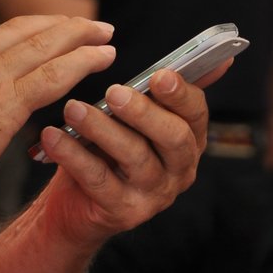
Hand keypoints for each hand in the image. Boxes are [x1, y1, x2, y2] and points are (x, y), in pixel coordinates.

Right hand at [0, 15, 116, 208]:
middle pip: (23, 31)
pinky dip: (81, 62)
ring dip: (79, 36)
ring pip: (43, 46)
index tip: (50, 32)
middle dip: (60, 25)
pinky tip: (101, 58)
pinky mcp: (3, 103)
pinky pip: (52, 75)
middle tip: (89, 24)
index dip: (29, 32)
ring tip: (105, 34)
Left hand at [35, 67, 209, 245]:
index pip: (196, 113)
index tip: (159, 75)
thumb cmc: (107, 150)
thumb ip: (165, 91)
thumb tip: (220, 59)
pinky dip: (74, 155)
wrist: (74, 204)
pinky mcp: (124, 212)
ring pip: (135, 157)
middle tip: (114, 92)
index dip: (181, 93)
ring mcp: (154, 195)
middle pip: (174, 137)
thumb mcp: (135, 119)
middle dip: (145, 112)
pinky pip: (99, 179)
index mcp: (188, 140)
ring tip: (73, 109)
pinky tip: (52, 136)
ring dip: (102, 129)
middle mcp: (179, 170)